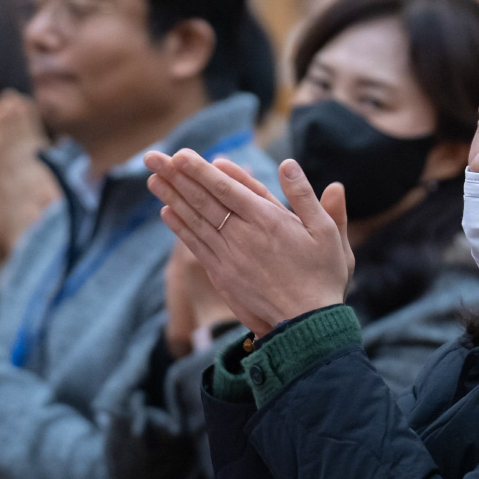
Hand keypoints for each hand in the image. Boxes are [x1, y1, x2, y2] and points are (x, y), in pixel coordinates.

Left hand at [144, 152, 351, 337]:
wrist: (307, 323)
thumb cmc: (322, 275)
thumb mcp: (326, 232)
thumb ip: (305, 197)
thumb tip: (287, 164)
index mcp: (267, 220)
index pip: (226, 188)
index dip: (200, 170)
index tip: (180, 155)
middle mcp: (243, 235)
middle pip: (204, 200)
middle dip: (176, 177)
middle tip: (153, 159)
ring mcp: (229, 256)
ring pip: (195, 220)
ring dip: (172, 198)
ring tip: (152, 179)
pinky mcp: (223, 275)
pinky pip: (196, 246)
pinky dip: (180, 228)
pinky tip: (166, 212)